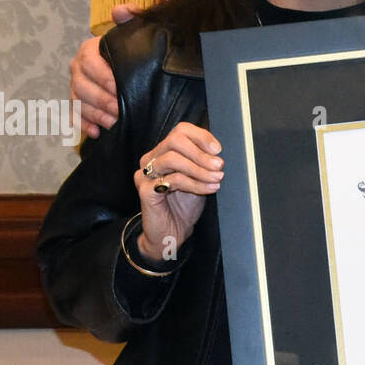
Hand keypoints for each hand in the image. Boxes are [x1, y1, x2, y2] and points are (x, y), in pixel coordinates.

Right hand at [71, 3, 139, 136]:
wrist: (137, 65)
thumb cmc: (135, 49)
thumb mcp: (138, 31)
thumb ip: (132, 17)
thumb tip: (121, 11)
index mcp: (89, 50)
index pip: (89, 62)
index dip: (102, 77)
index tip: (120, 89)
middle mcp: (78, 68)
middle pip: (81, 85)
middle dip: (102, 100)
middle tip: (121, 111)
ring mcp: (77, 87)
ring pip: (79, 102)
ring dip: (96, 114)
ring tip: (114, 123)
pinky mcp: (80, 103)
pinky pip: (75, 116)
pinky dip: (83, 125)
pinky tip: (96, 133)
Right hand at [135, 122, 223, 260]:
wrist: (172, 233)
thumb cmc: (184, 206)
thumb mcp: (199, 179)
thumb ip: (205, 164)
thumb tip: (218, 153)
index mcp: (164, 152)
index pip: (181, 131)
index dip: (201, 136)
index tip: (218, 149)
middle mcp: (152, 159)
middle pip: (175, 140)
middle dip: (201, 153)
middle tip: (219, 166)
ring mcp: (146, 174)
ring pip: (173, 158)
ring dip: (199, 168)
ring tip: (217, 179)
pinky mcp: (146, 189)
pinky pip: (172, 180)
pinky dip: (194, 183)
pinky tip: (209, 189)